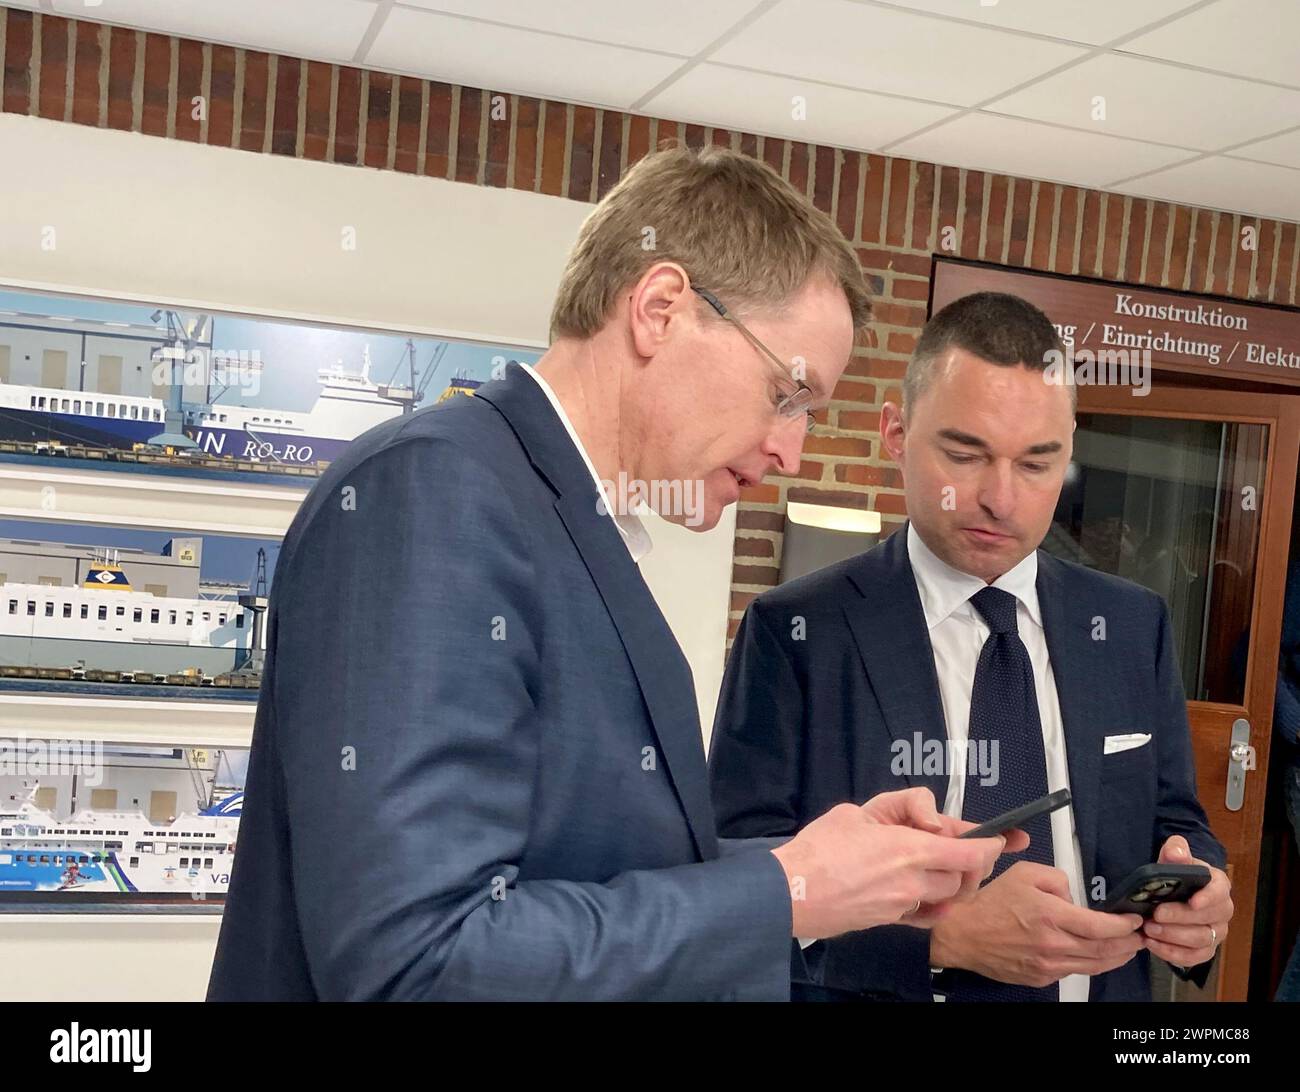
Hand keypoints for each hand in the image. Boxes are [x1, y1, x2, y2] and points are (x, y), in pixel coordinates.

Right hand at [771, 788, 1007, 939]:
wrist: (789, 892)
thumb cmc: (817, 849)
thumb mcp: (857, 811)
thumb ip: (900, 808)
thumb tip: (926, 819)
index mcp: (908, 849)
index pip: (970, 852)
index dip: (991, 845)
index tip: (1002, 838)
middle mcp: (913, 882)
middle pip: (963, 876)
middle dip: (968, 860)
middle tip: (959, 845)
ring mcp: (903, 907)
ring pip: (948, 897)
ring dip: (950, 880)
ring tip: (936, 864)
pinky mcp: (890, 922)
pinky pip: (927, 914)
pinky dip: (934, 902)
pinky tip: (921, 889)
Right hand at [929, 861, 1144, 986]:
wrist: (962, 934)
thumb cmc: (990, 902)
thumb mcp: (1024, 873)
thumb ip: (1057, 879)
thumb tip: (1074, 897)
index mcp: (1051, 916)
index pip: (1101, 926)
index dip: (1124, 925)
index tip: (1135, 919)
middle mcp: (1054, 945)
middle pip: (1105, 950)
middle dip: (1128, 944)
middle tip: (1140, 937)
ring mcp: (1048, 965)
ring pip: (1094, 966)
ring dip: (1116, 958)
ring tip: (1127, 949)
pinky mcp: (1041, 978)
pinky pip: (1073, 971)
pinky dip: (1091, 964)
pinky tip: (1095, 955)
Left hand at [1141, 836, 1232, 968]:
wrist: (1170, 893)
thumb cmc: (1175, 874)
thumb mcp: (1172, 858)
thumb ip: (1175, 851)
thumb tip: (1177, 853)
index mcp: (1218, 884)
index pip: (1219, 891)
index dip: (1209, 897)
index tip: (1193, 902)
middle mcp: (1222, 910)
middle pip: (1208, 919)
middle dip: (1180, 918)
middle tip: (1155, 914)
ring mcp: (1215, 932)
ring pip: (1201, 940)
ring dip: (1173, 937)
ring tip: (1149, 929)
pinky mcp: (1204, 950)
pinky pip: (1193, 957)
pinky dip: (1172, 953)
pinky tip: (1152, 944)